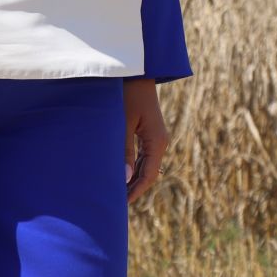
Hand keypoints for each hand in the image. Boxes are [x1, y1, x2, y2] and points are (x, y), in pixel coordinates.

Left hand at [122, 78, 168, 204]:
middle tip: (115, 204)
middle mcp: (160, 141)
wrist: (136, 71)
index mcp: (157, 141)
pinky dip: (133, 166)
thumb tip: (125, 178)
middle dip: (133, 188)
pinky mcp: (149, 132)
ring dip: (133, 178)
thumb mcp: (123, 123)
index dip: (135, 191)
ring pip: (146, 165)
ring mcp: (155, 137)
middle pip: (148, 173)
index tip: (121, 204)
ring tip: (116, 192)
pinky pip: (143, 155)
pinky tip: (121, 174)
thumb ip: (124, 150)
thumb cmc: (127, 94)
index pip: (148, 175)